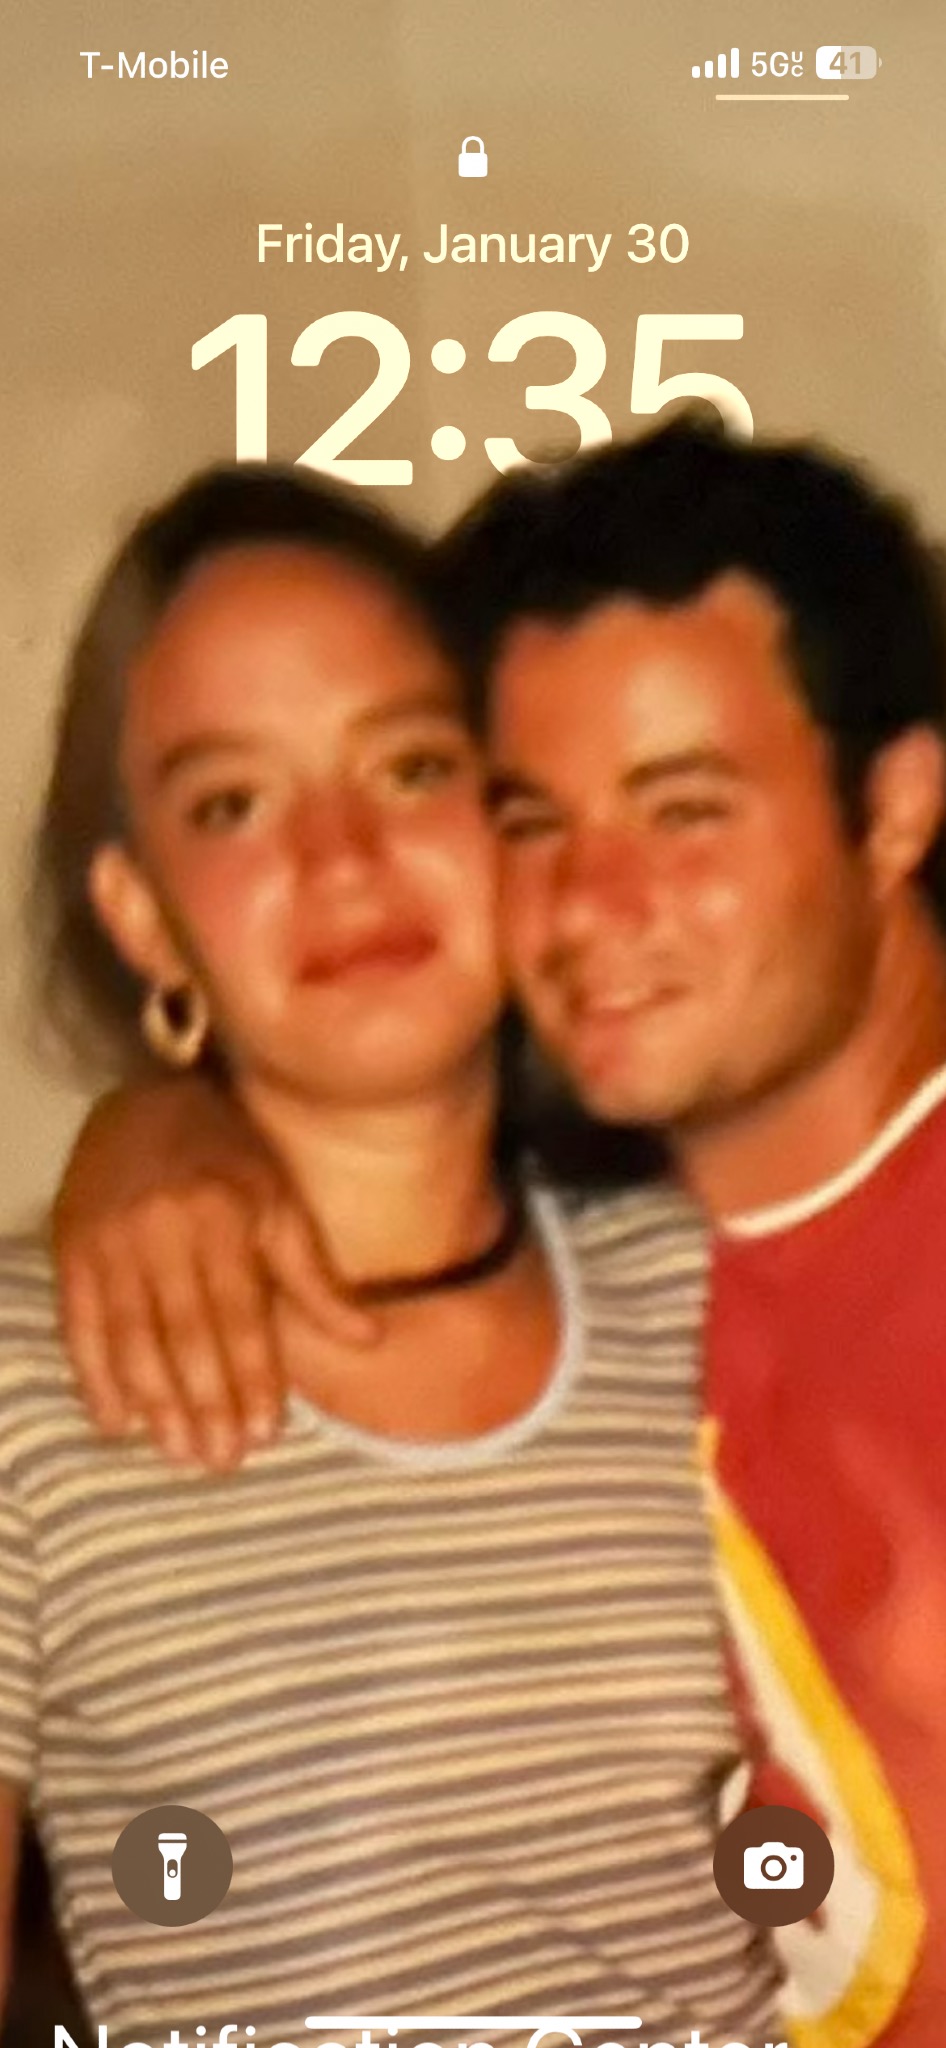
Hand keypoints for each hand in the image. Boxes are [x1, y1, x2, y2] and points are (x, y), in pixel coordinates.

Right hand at [53, 1082, 377, 1467]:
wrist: (147, 1102)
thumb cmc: (231, 1161)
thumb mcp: (282, 1203)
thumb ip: (315, 1278)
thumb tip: (370, 1340)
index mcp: (223, 1214)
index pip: (239, 1312)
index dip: (252, 1375)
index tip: (267, 1431)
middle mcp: (163, 1227)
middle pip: (184, 1333)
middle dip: (205, 1402)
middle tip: (222, 1460)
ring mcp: (109, 1238)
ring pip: (132, 1336)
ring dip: (156, 1402)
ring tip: (180, 1452)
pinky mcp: (69, 1248)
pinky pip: (80, 1325)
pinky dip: (96, 1379)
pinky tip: (118, 1423)